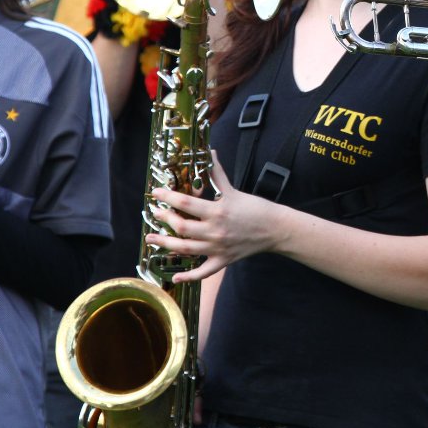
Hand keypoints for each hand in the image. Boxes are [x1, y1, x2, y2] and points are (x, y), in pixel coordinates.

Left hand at [147, 151, 277, 280]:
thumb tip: (210, 152)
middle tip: (155, 213)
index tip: (156, 193)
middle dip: (165, 219)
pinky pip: (203, 272)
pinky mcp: (223, 260)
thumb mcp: (234, 190)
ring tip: (151, 239)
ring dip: (165, 244)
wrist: (275, 229)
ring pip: (185, 248)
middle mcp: (215, 231)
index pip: (186, 202)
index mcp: (217, 211)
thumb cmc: (256, 208)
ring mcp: (218, 248)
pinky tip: (174, 276)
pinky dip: (188, 276)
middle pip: (181, 227)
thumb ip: (217, 173)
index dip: (168, 197)